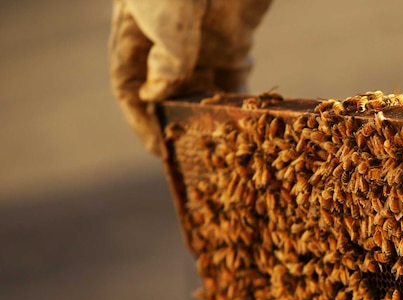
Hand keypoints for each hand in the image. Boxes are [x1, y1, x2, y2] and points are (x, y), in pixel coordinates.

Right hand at [109, 0, 272, 155]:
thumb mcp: (166, 17)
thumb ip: (166, 58)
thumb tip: (160, 96)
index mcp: (135, 34)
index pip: (130, 85)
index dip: (141, 118)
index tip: (158, 148)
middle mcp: (167, 43)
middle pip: (168, 94)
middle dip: (178, 123)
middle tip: (192, 156)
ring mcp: (203, 44)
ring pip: (204, 92)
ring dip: (211, 118)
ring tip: (221, 149)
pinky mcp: (235, 41)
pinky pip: (235, 80)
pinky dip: (240, 102)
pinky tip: (248, 126)